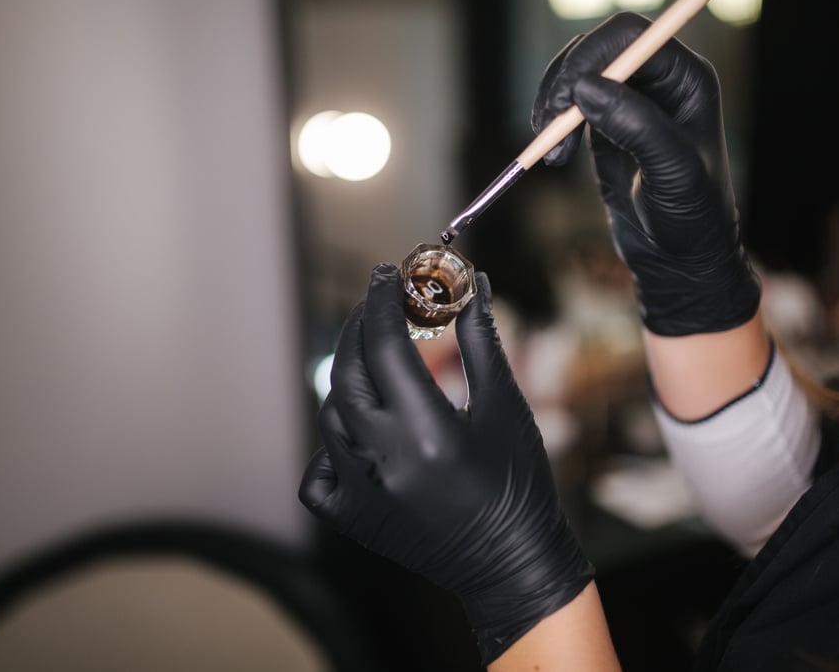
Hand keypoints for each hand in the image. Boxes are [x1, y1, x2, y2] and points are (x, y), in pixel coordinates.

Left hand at [299, 264, 593, 663]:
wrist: (513, 565)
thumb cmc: (519, 486)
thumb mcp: (506, 409)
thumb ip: (482, 344)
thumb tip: (473, 286)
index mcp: (428, 434)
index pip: (384, 347)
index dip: (381, 302)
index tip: (386, 274)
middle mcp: (384, 464)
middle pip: (348, 373)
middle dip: (359, 328)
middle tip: (378, 304)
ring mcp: (362, 495)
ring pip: (332, 415)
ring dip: (352, 379)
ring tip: (381, 363)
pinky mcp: (353, 520)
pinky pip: (318, 470)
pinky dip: (333, 443)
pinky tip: (362, 432)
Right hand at [532, 12, 760, 335]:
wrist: (680, 259)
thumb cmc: (692, 218)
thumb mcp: (672, 172)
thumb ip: (636, 125)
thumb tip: (586, 88)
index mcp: (685, 80)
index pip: (631, 38)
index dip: (592, 56)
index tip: (567, 98)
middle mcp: (658, 83)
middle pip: (597, 50)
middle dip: (565, 81)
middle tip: (547, 123)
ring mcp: (630, 104)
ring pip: (578, 76)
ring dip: (553, 105)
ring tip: (548, 148)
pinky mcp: (606, 128)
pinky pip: (570, 108)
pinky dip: (552, 127)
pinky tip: (552, 157)